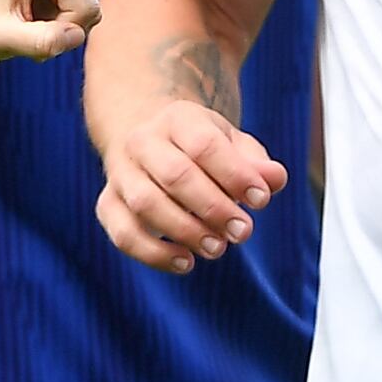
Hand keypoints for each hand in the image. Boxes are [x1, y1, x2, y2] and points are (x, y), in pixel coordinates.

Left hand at [0, 0, 146, 68]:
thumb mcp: (3, 39)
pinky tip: (40, 25)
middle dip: (64, 28)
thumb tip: (77, 36)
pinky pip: (85, 18)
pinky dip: (63, 31)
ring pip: (89, 16)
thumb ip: (39, 42)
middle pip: (88, 7)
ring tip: (31, 26)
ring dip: (62, 31)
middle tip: (28, 29)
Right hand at [97, 99, 289, 274]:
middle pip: (175, 175)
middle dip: (213, 208)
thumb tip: (274, 180)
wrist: (150, 141)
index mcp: (177, 119)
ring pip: (146, 203)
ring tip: (217, 248)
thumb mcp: (232, 144)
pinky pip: (123, 233)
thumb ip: (255, 163)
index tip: (261, 200)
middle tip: (243, 232)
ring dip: (185, 231)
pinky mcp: (107, 204)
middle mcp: (142, 142)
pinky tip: (186, 262)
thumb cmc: (201, 148)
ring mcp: (120, 173)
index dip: (235, 175)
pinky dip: (153, 253)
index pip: (204, 145)